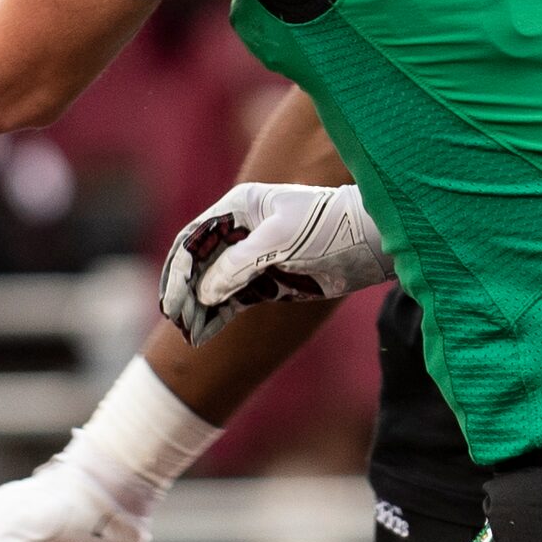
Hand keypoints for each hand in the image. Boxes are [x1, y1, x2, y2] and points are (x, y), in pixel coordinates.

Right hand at [158, 181, 391, 344]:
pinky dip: (217, 316)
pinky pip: (233, 300)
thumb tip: (205, 292)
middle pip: (199, 263)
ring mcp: (252, 258)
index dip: (179, 268)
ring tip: (187, 332)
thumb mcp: (281, 239)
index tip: (173, 297)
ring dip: (198, 308)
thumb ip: (240, 263)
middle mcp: (240, 231)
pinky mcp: (266, 281)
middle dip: (185, 291)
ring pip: (214, 285)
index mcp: (240, 207)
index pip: (195, 237)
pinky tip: (203, 334)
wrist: (368, 243)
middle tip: (175, 318)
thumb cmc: (327, 227)